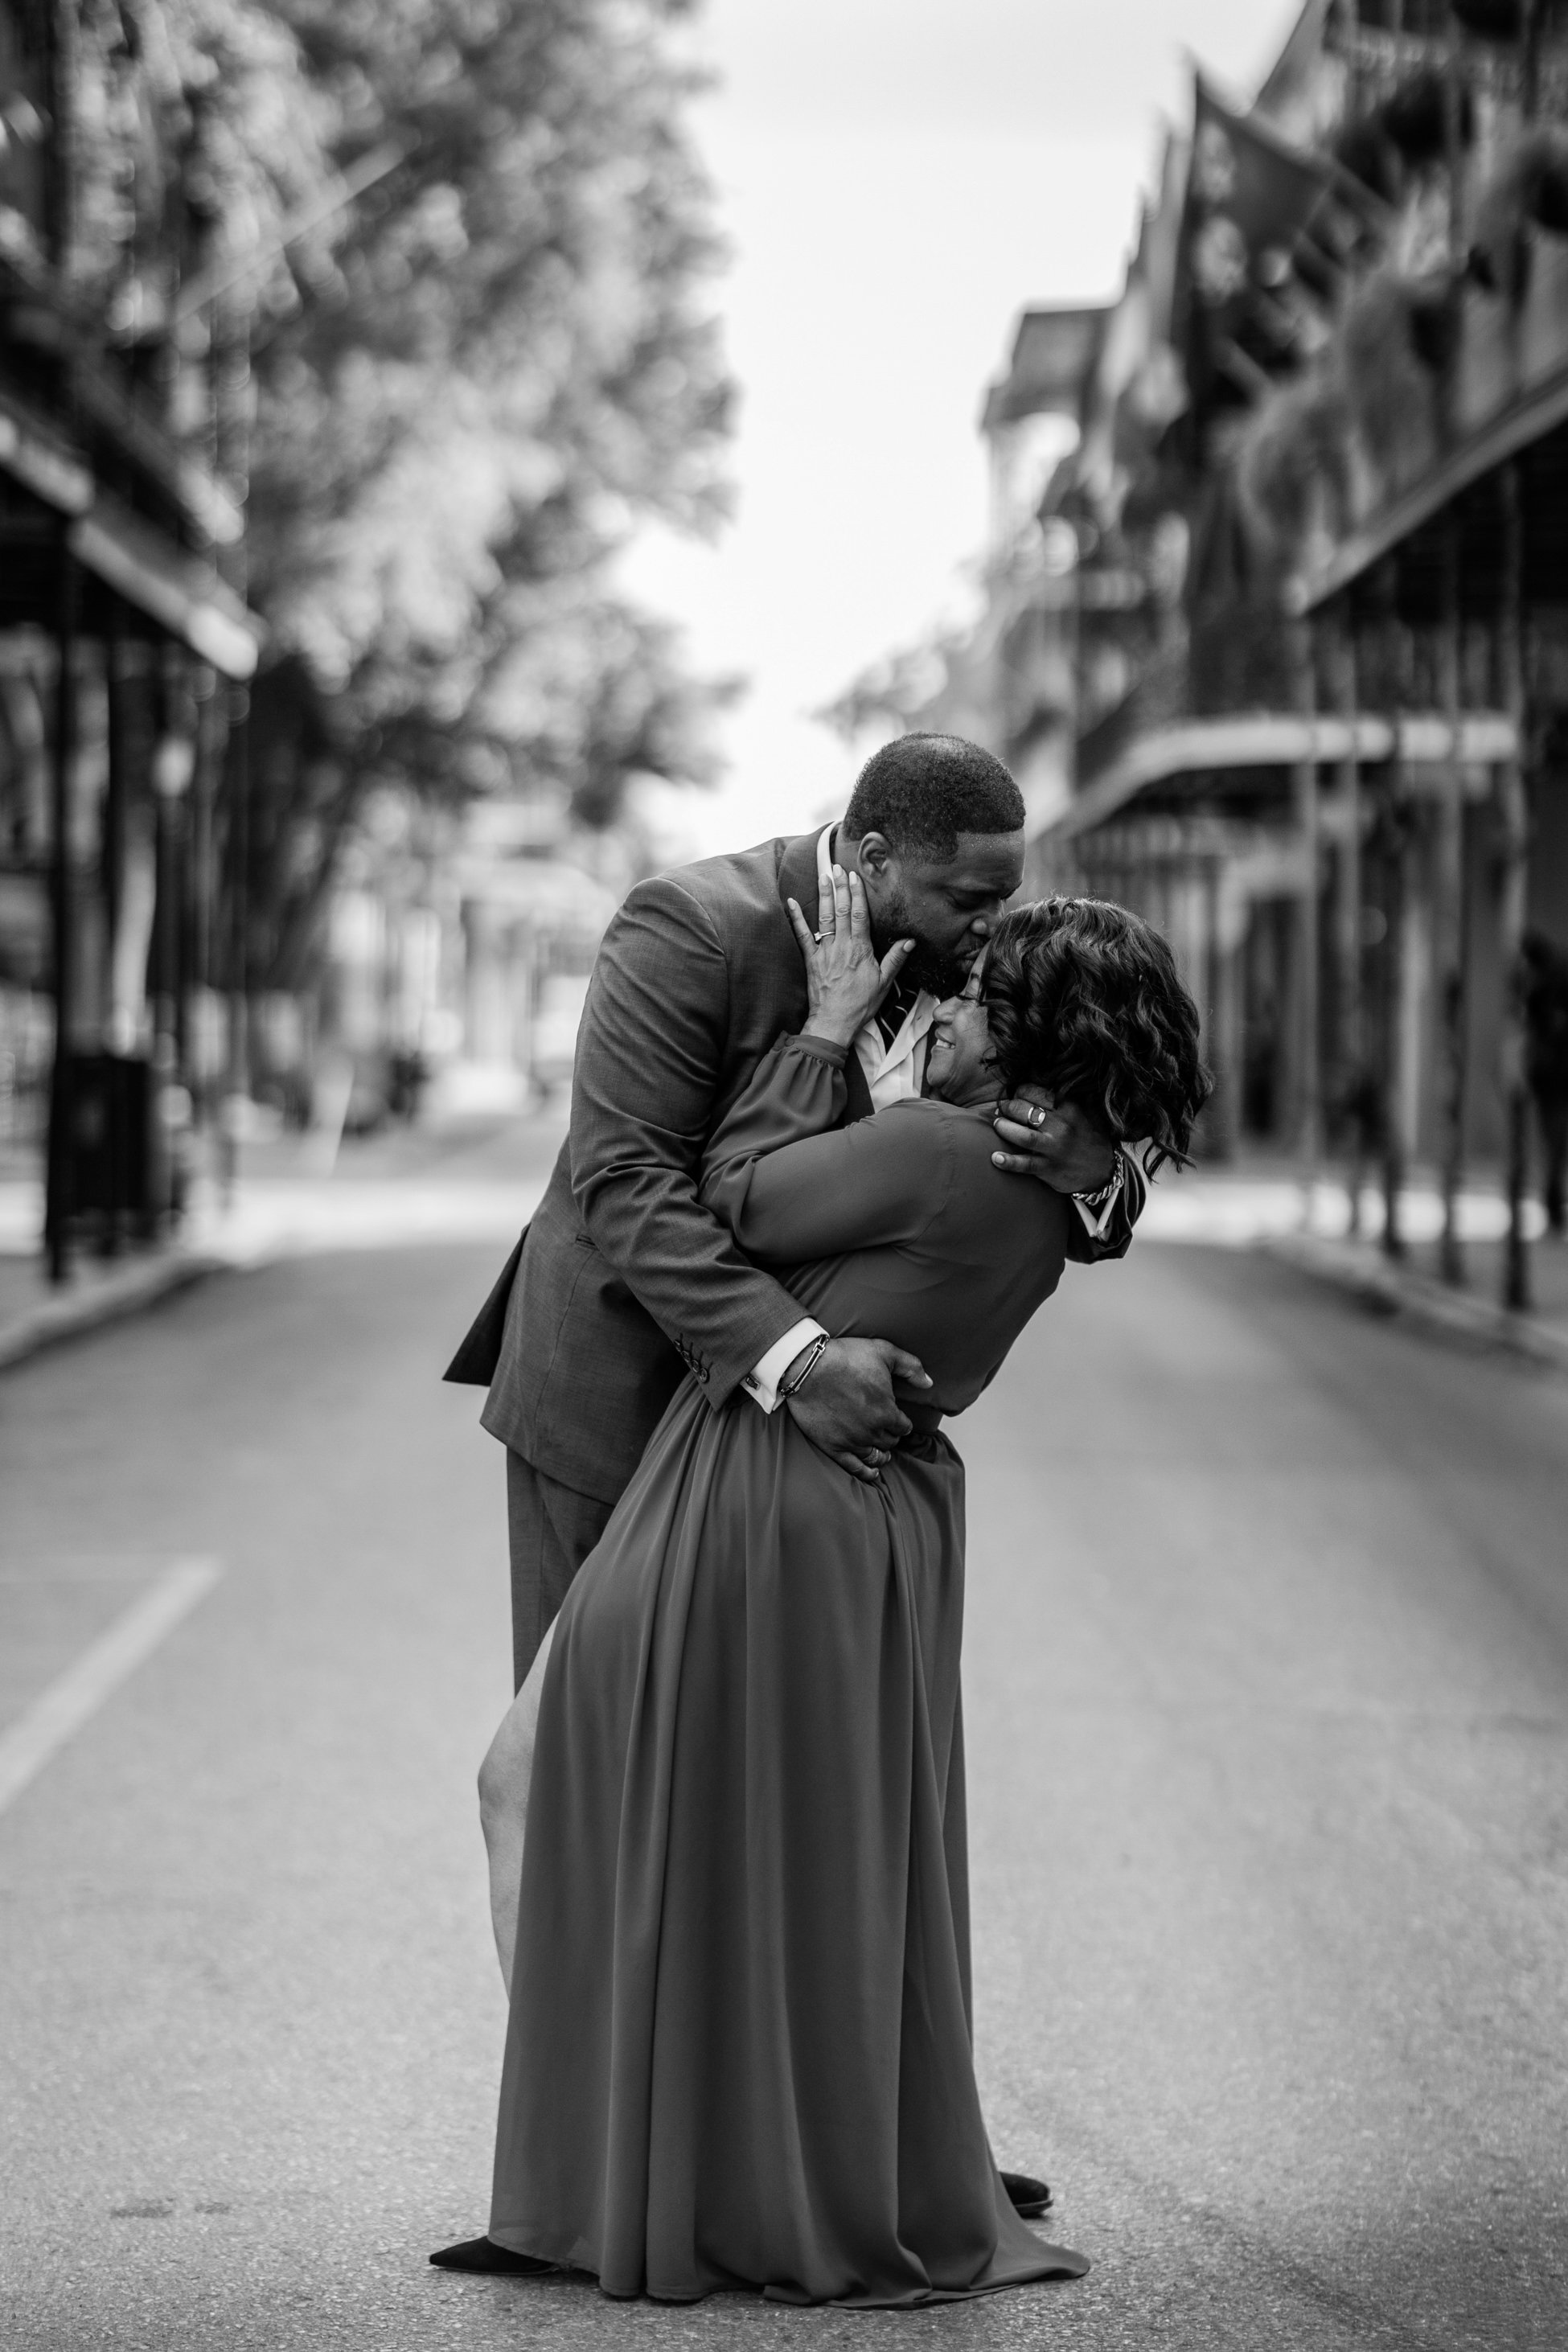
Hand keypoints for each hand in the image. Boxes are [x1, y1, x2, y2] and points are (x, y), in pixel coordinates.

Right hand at [784, 1336, 930, 1484]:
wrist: (807, 1367)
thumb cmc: (845, 1356)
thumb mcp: (884, 1351)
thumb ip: (911, 1366)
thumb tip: (928, 1383)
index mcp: (887, 1411)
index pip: (903, 1427)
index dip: (901, 1422)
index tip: (897, 1419)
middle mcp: (872, 1431)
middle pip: (889, 1441)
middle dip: (890, 1436)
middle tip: (886, 1431)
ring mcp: (851, 1441)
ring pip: (874, 1456)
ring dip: (881, 1454)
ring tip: (882, 1453)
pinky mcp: (832, 1447)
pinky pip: (854, 1467)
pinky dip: (866, 1472)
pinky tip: (872, 1473)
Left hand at [786, 864, 911, 1047]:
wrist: (834, 1022)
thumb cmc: (860, 1004)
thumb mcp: (884, 983)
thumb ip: (895, 959)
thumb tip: (909, 940)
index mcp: (861, 950)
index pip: (859, 915)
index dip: (857, 894)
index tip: (854, 877)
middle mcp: (842, 946)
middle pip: (841, 911)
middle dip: (840, 887)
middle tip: (837, 867)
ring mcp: (824, 952)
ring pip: (824, 918)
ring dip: (824, 896)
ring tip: (823, 876)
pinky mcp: (811, 960)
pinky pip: (802, 935)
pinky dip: (797, 918)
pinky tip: (792, 902)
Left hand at [992, 1088, 1117, 1193]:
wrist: (1104, 1170)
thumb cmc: (1089, 1137)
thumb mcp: (1084, 1111)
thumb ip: (1065, 1098)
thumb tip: (1041, 1084)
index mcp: (1068, 1108)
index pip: (1033, 1091)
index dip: (1019, 1092)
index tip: (1016, 1097)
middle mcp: (1061, 1127)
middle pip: (1022, 1110)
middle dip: (1007, 1108)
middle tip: (1001, 1110)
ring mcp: (1054, 1148)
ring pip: (1021, 1135)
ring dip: (1002, 1128)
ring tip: (996, 1125)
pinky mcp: (1048, 1168)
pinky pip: (1024, 1164)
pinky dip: (1008, 1162)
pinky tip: (995, 1158)